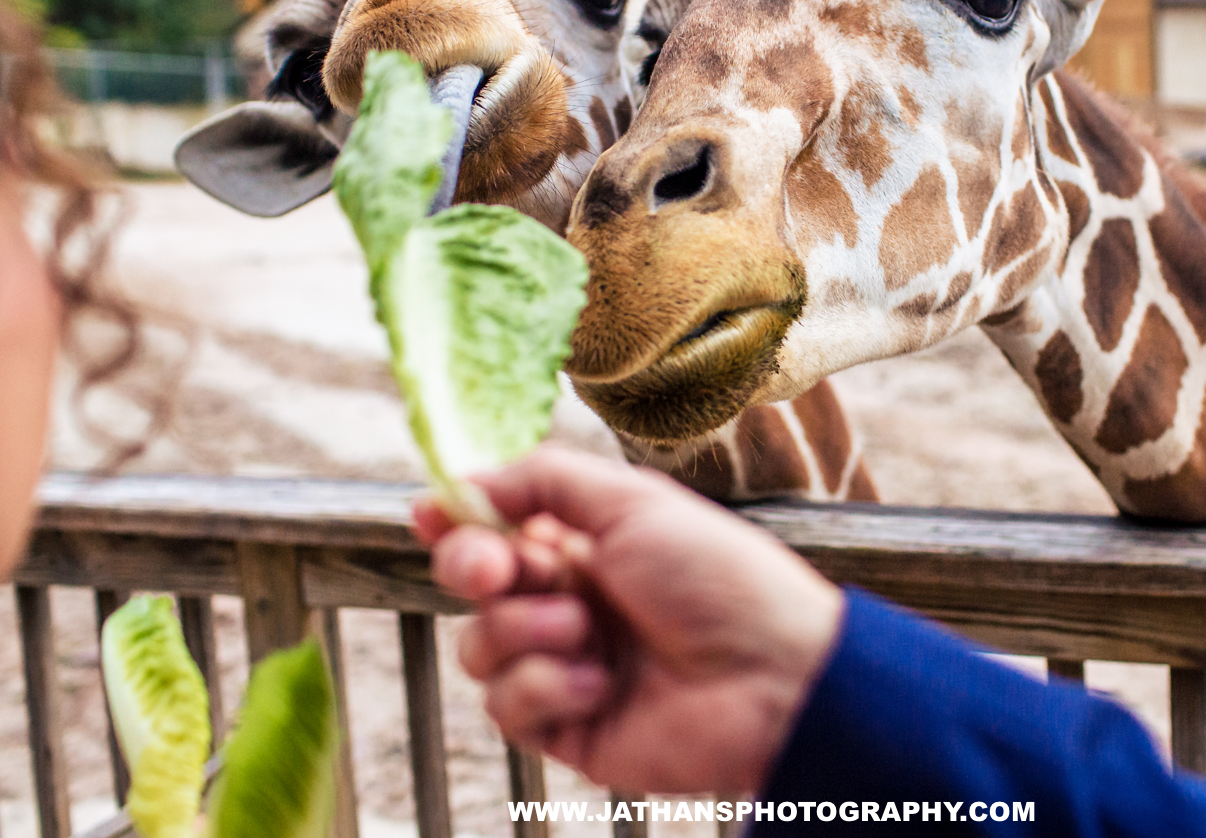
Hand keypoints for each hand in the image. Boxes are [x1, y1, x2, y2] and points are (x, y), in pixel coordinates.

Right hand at [413, 447, 844, 795]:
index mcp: (588, 545)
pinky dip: (545, 687)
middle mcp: (571, 603)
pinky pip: (507, 705)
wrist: (774, 676)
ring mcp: (566, 666)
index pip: (499, 528)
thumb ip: (545, 481)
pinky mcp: (568, 727)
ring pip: (480, 646)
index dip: (458, 519)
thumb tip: (467, 479)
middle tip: (495, 567)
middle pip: (474, 584)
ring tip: (586, 631)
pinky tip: (600, 683)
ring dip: (524, 631)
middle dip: (473, 567)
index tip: (431, 511)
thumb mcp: (634, 502)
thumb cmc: (722, 579)